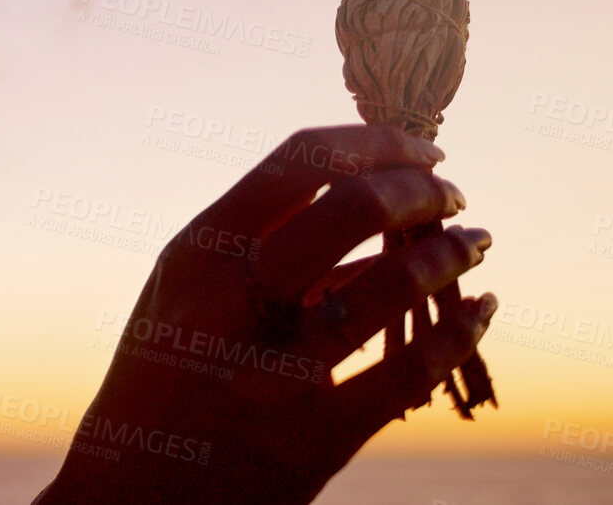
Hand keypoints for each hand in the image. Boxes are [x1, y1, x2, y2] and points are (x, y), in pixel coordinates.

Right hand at [37, 125, 496, 503]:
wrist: (131, 491)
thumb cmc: (167, 375)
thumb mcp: (186, 295)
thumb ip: (258, 245)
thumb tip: (371, 196)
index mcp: (196, 252)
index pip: (298, 162)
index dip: (376, 143)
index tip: (420, 149)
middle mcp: (231, 301)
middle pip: (352, 207)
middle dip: (420, 190)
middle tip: (450, 195)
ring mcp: (274, 370)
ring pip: (393, 283)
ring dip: (451, 253)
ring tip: (473, 243)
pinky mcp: (314, 437)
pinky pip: (411, 370)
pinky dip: (460, 329)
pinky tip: (481, 308)